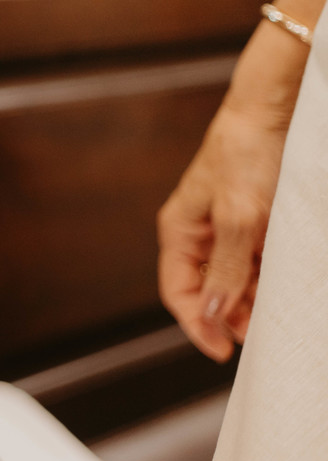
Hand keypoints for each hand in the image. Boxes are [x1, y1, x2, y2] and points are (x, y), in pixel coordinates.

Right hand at [157, 103, 286, 360]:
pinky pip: (255, 263)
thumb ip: (227, 269)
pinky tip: (282, 289)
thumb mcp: (240, 218)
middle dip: (227, 316)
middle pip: (206, 290)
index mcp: (180, 231)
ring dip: (250, 300)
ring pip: (233, 279)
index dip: (196, 324)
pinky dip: (267, 279)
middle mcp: (199, 234)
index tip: (222, 350)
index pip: (178, 291)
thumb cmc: (246, 154)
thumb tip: (212, 314)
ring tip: (272, 315)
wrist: (275, 110)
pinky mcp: (253, 223)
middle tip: (256, 336)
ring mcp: (227, 229)